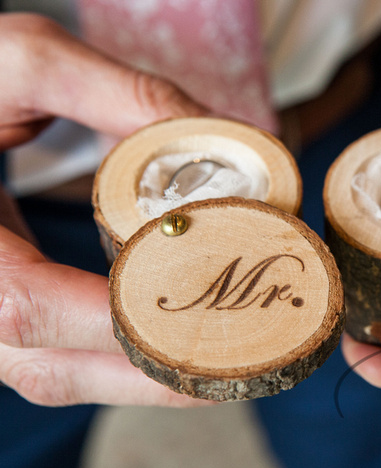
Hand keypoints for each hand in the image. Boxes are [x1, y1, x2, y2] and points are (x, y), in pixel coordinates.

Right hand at [0, 13, 209, 405]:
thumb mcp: (20, 62)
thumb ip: (115, 92)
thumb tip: (217, 133)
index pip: (26, 303)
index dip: (117, 317)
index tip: (206, 308)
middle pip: (52, 367)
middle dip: (155, 373)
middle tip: (245, 359)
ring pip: (61, 376)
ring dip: (149, 381)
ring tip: (232, 363)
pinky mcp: (3, 316)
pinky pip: (63, 360)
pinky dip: (127, 363)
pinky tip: (185, 346)